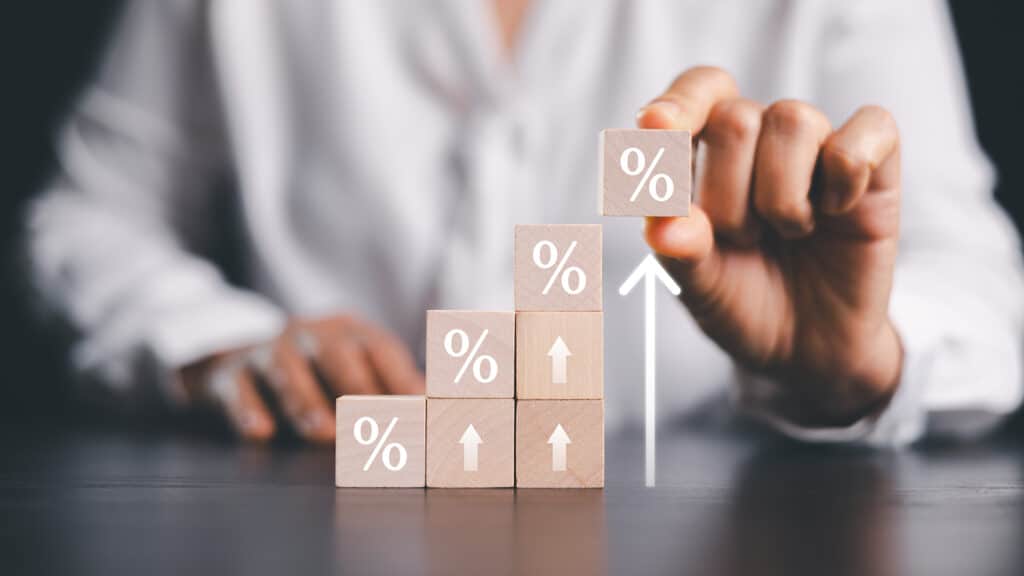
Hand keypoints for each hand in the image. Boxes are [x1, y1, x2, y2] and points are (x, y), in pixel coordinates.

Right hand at [179, 314, 423, 441]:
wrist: (232, 361)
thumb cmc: (310, 374)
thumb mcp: (348, 371)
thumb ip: (387, 390)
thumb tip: (432, 412)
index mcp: (347, 331)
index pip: (380, 347)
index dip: (402, 375)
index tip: (421, 406)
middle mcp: (309, 333)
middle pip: (337, 352)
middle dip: (358, 385)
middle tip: (376, 420)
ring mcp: (268, 349)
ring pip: (287, 367)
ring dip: (306, 400)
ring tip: (323, 433)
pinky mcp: (229, 371)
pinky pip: (239, 386)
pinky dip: (248, 408)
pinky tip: (260, 431)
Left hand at [639, 67, 902, 425]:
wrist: (806, 349)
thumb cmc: (743, 301)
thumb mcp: (699, 286)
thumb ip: (678, 251)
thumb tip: (662, 226)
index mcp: (707, 152)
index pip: (696, 91)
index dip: (679, 103)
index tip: (656, 126)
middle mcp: (761, 137)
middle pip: (735, 119)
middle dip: (729, 196)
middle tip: (745, 238)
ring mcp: (819, 145)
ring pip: (793, 119)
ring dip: (782, 196)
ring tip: (789, 232)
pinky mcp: (876, 163)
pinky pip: (868, 129)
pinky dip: (846, 173)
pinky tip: (837, 212)